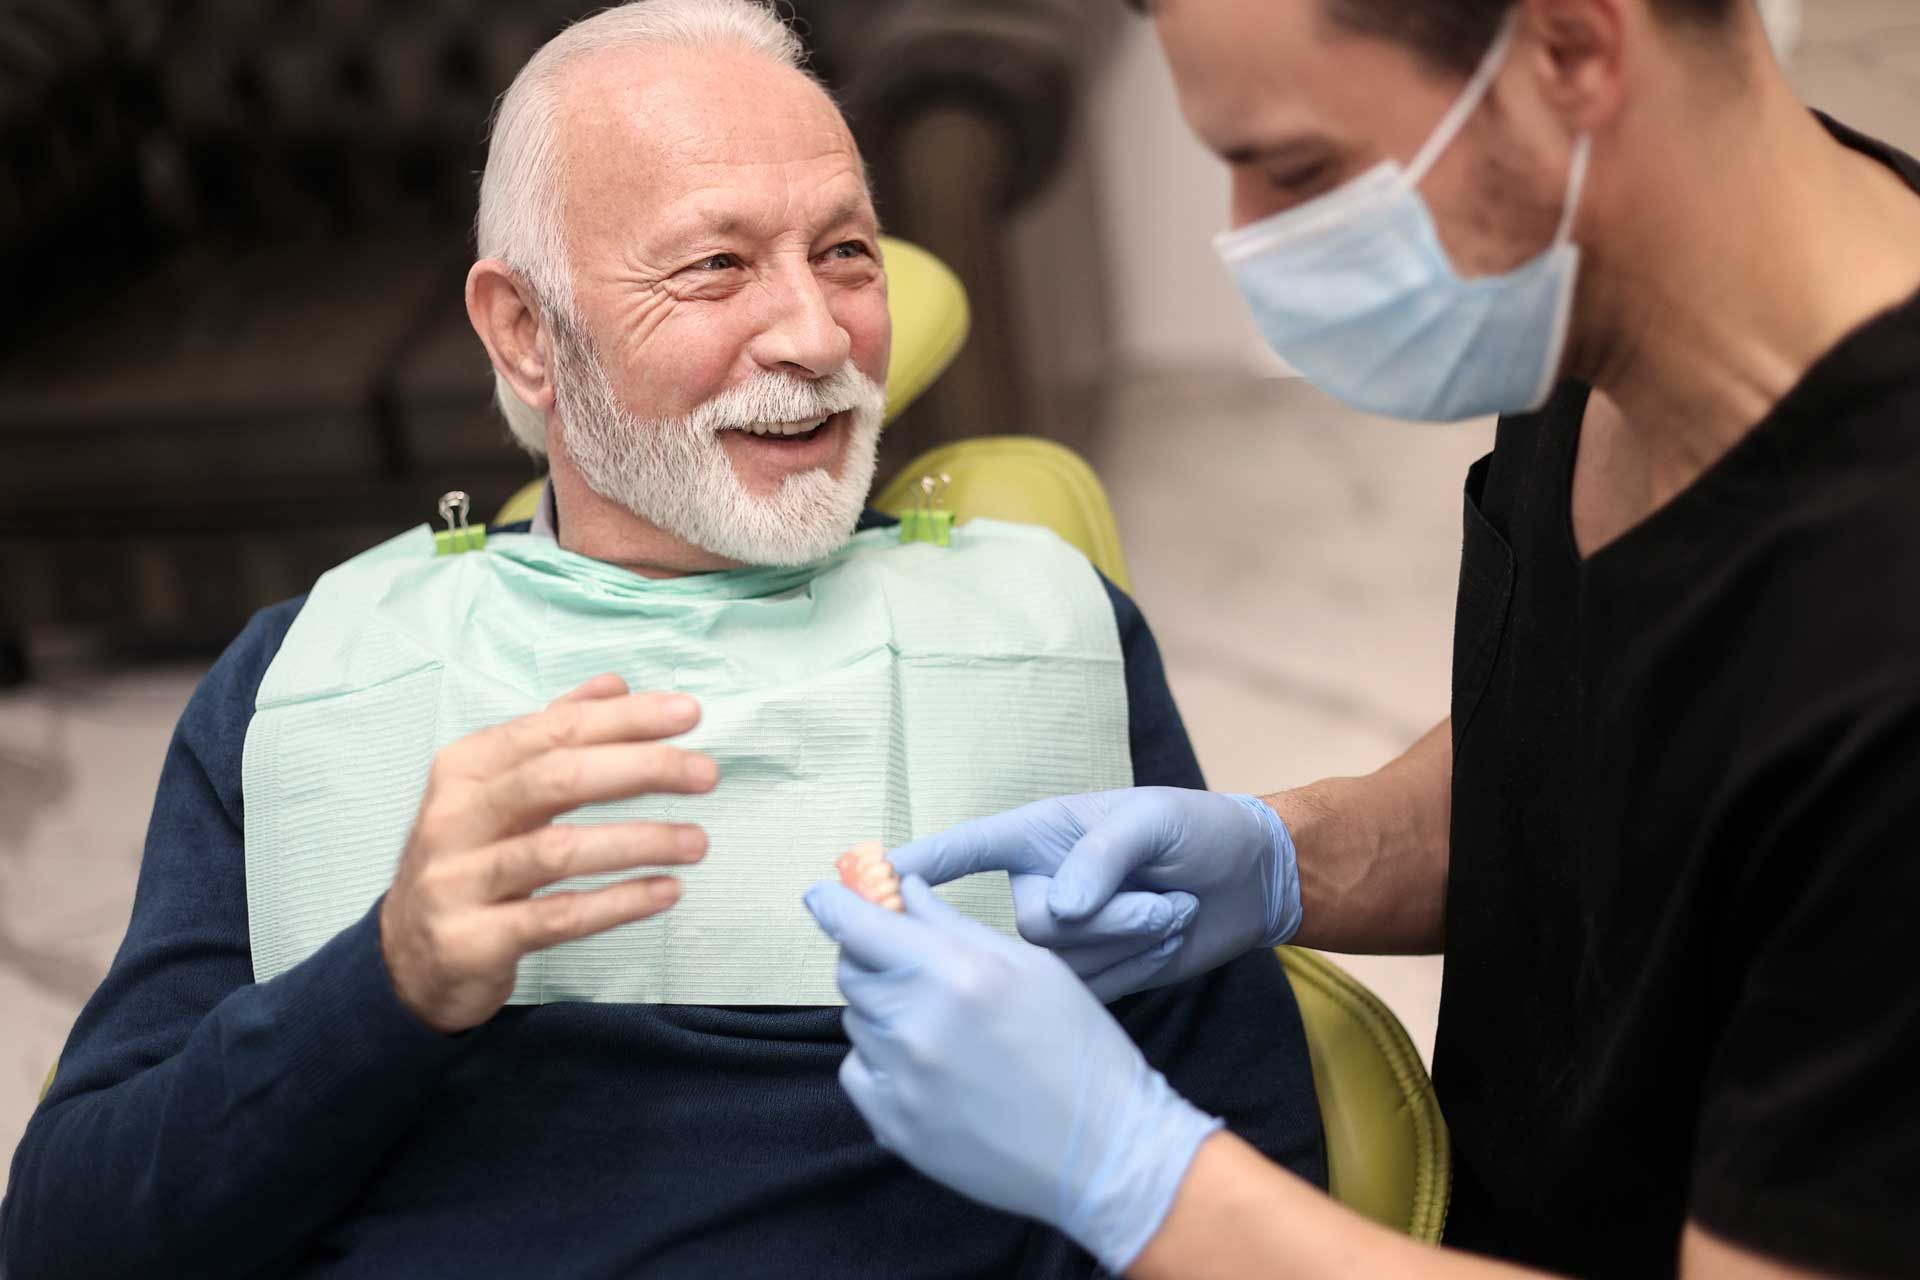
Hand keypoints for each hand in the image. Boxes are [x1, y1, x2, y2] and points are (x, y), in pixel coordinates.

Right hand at [379, 675, 716, 1032]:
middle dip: (639, 769)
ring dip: (639, 841)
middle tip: (705, 773)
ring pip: (557, 850)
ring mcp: (458, 880)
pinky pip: (557, 917)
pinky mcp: (473, 940)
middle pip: (556, 778)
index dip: (625, 720)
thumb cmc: (468, 860)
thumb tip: (614, 685)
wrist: (405, 959)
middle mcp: (455, 817)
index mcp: (466, 768)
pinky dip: (618, 902)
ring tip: (698, 841)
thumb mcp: (496, 789)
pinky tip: (666, 891)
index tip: (688, 715)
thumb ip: (552, 734)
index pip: (554, 730)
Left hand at [803, 876, 1222, 1274]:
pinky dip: (882, 1062)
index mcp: (957, 973)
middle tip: (913, 968)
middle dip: (872, 958)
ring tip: (945, 1030)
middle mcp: (918, 1023)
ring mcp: (901, 1079)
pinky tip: (932, 1070)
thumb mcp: (1033, 968)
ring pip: (857, 1020)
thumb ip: (956, 926)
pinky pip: (859, 1071)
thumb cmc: (1080, 1051)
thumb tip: (904, 891)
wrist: (1103, 1152)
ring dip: (885, 1012)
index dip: (833, 904)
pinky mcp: (893, 1124)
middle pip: (851, 971)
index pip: (859, 926)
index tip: (821, 894)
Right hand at [886, 788, 1300, 998]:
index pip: (963, 850)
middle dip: (1108, 917)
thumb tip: (1057, 909)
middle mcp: (1039, 887)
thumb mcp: (1152, 821)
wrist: (1249, 883)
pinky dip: (1140, 965)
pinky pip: (1094, 986)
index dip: (914, 866)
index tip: (863, 879)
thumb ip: (1101, 857)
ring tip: (1170, 910)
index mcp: (1038, 836)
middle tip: (1163, 899)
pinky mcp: (1094, 977)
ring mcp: (1065, 939)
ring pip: (1065, 963)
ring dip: (1132, 939)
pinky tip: (1167, 940)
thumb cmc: (1195, 829)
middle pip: (1029, 925)